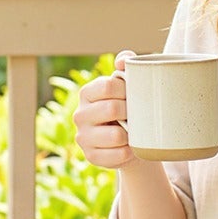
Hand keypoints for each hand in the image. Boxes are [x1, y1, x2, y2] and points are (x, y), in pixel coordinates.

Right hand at [73, 54, 135, 170]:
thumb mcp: (128, 84)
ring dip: (131, 135)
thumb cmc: (129, 106)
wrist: (130, 139)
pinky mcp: (91, 157)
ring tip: (134, 132)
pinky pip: (119, 155)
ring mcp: (83, 137)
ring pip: (116, 135)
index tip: (135, 95)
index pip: (108, 86)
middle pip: (112, 109)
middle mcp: (79, 115)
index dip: (127, 90)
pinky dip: (130, 152)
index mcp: (87, 93)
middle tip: (137, 115)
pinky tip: (130, 147)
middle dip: (131, 112)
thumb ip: (126, 65)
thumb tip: (122, 61)